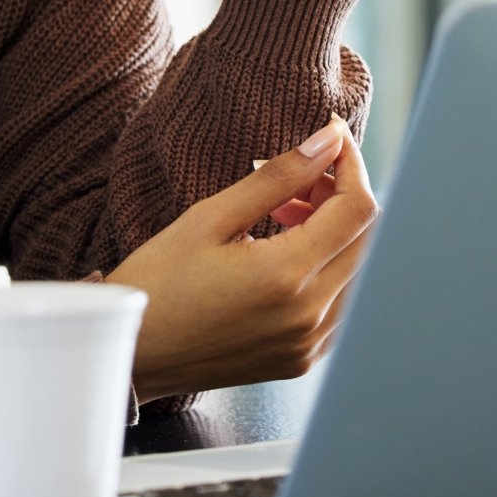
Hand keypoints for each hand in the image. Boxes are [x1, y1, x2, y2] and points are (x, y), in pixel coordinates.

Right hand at [107, 115, 379, 402]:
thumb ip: (278, 177)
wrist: (130, 354)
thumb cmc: (158, 283)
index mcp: (287, 277)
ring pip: (357, 270)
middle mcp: (310, 317)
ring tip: (285, 212)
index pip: (357, 209)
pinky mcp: (301, 359)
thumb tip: (327, 141)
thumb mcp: (210, 218)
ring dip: (335, 232)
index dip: (351, 164)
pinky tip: (285, 252)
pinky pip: (339, 303)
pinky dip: (326, 268)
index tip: (330, 137)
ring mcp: (309, 344)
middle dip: (342, 194)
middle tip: (300, 174)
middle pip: (367, 238)